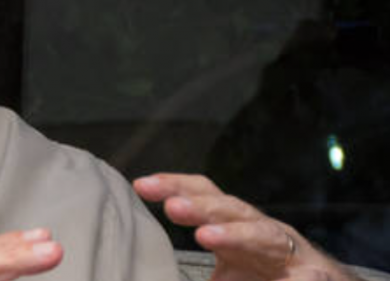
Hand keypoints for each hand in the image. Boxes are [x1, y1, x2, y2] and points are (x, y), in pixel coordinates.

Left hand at [134, 173, 359, 280]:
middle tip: (172, 207)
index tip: (142, 185)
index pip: (203, 195)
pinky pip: (308, 275)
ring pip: (263, 235)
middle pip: (229, 209)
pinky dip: (300, 277)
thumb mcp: (225, 269)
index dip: (174, 186)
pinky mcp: (313, 274)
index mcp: (234, 224)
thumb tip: (147, 272)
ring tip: (207, 236)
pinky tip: (291, 279)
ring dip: (235, 234)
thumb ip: (194, 268)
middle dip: (200, 206)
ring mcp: (288, 250)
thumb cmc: (263, 270)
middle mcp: (260, 229)